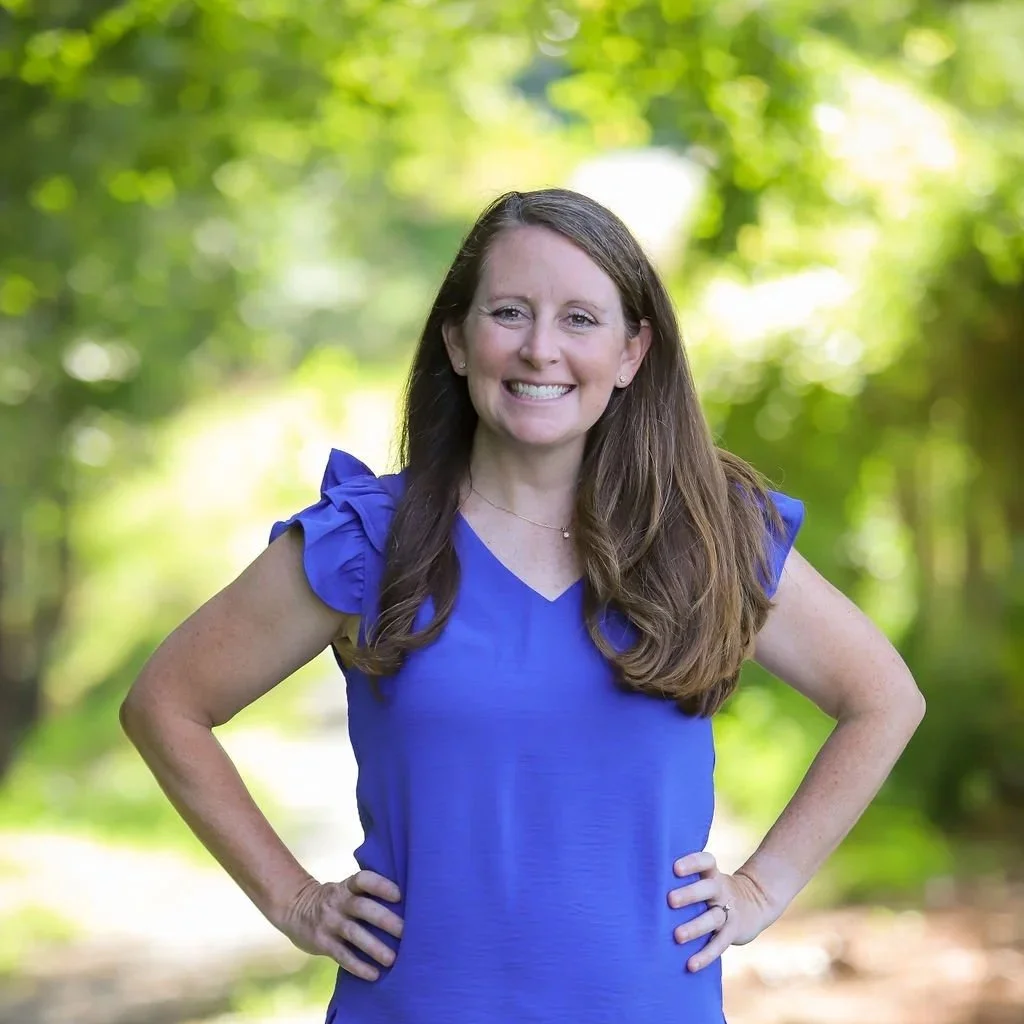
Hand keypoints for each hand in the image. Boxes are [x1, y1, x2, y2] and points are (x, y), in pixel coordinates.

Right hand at [276, 870, 403, 980]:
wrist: (295, 908)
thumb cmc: (336, 901)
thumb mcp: (345, 890)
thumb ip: (367, 895)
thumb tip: (407, 907)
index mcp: (346, 886)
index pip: (363, 880)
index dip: (381, 885)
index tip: (399, 895)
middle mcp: (338, 902)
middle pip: (362, 908)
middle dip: (384, 919)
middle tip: (406, 931)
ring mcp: (329, 922)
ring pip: (353, 933)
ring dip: (374, 946)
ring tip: (392, 959)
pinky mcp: (322, 942)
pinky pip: (342, 955)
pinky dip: (358, 966)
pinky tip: (374, 974)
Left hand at [667, 852, 779, 972]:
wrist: (753, 904)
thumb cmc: (713, 889)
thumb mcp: (707, 876)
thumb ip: (685, 876)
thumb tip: (645, 875)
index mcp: (713, 874)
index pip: (706, 862)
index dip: (693, 863)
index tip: (675, 867)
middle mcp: (721, 891)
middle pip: (708, 889)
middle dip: (690, 894)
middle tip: (670, 900)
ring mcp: (729, 912)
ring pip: (713, 918)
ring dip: (695, 927)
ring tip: (677, 936)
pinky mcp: (732, 933)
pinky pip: (719, 945)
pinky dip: (706, 956)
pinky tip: (691, 965)